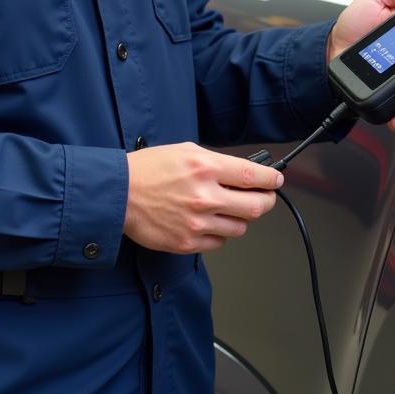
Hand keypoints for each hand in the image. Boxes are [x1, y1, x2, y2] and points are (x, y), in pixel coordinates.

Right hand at [124, 142, 282, 253]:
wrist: (118, 194)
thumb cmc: (148, 169)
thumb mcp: (185, 151)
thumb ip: (215, 162)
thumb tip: (241, 172)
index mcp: (205, 167)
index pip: (253, 176)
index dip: (271, 179)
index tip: (276, 180)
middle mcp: (204, 196)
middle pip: (255, 207)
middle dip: (265, 201)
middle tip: (264, 197)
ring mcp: (197, 222)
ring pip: (240, 227)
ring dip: (241, 218)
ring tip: (229, 209)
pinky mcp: (188, 242)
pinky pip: (219, 241)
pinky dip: (220, 232)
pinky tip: (209, 221)